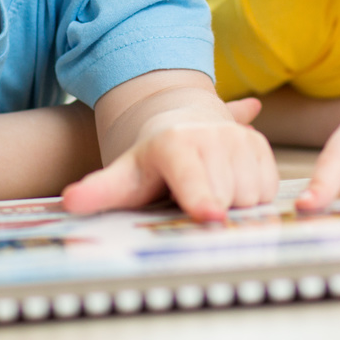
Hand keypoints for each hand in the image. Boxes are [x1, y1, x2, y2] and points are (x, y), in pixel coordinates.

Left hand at [61, 96, 277, 220]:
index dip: (201, 198)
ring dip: (235, 206)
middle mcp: (211, 135)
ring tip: (208, 193)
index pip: (191, 178)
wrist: (177, 122)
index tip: (209, 217)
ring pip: (252, 197)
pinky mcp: (260, 145)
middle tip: (192, 203)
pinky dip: (254, 198)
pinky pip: (269, 190)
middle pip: (227, 198)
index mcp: (175, 144)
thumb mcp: (123, 177)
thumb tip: (69, 202)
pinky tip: (229, 188)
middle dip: (214, 211)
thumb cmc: (148, 162)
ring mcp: (239, 138)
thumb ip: (99, 191)